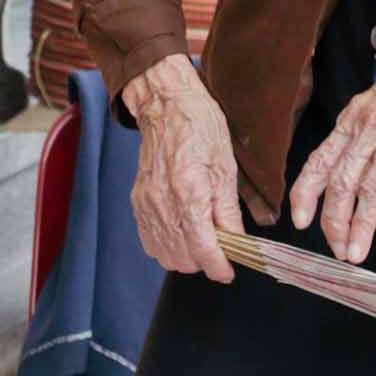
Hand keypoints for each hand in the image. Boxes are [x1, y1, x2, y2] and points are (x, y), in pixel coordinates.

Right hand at [122, 54, 240, 282]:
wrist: (165, 105)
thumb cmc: (199, 126)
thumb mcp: (224, 166)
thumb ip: (228, 211)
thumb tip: (237, 243)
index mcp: (188, 192)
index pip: (203, 250)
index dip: (219, 268)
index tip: (229, 271)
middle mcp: (163, 203)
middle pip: (183, 259)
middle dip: (205, 261)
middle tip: (221, 248)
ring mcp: (146, 205)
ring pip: (165, 255)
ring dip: (186, 257)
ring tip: (203, 239)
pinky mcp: (138, 202)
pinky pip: (150, 242)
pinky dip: (168, 246)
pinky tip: (183, 232)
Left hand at [288, 2, 375, 263]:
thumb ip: (360, 133)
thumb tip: (345, 170)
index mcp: (353, 117)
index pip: (319, 161)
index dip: (306, 194)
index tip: (300, 221)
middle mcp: (369, 127)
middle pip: (343, 183)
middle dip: (335, 223)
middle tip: (338, 252)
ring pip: (372, 190)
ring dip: (363, 227)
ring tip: (357, 254)